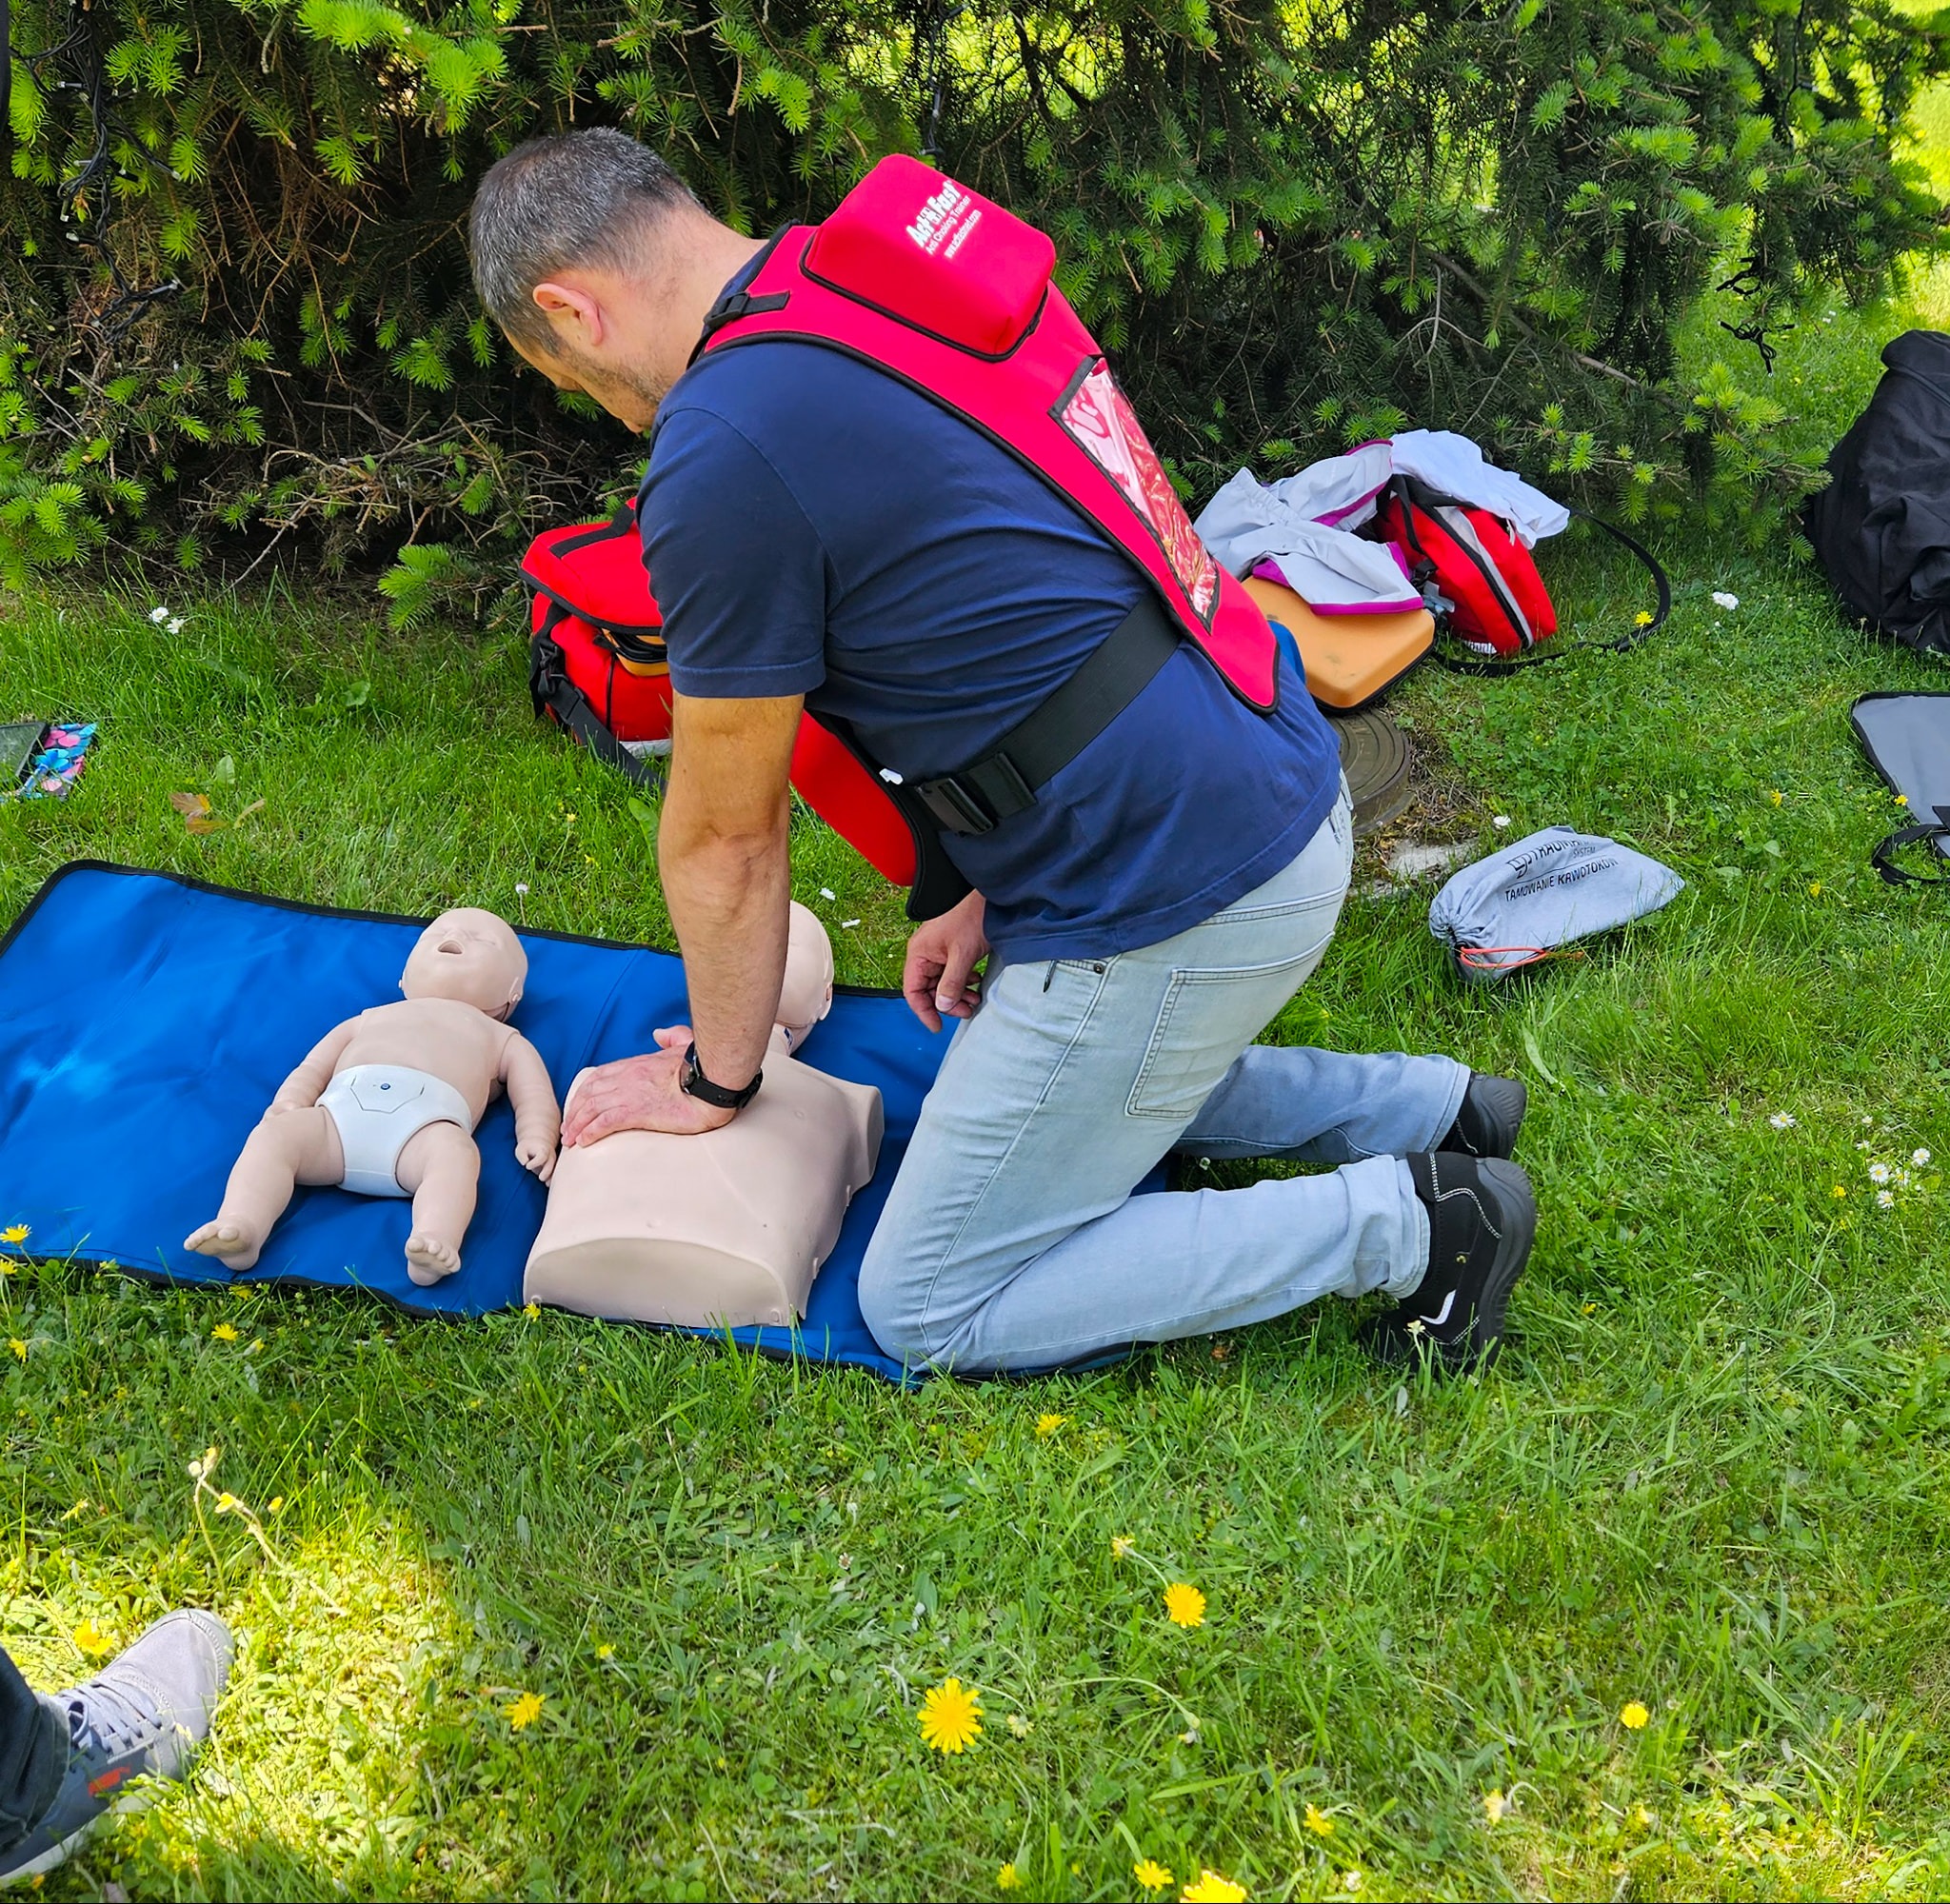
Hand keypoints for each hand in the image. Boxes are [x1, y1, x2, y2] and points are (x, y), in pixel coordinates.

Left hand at [515, 1135, 557, 1183]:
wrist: (538, 1144)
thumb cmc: (528, 1148)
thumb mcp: (521, 1149)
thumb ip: (522, 1157)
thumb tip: (525, 1164)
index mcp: (543, 1150)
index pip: (541, 1157)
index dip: (534, 1163)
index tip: (527, 1167)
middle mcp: (551, 1157)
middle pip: (551, 1165)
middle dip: (546, 1173)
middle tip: (540, 1178)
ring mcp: (554, 1163)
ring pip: (556, 1171)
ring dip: (552, 1178)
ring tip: (547, 1184)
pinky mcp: (554, 1169)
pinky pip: (555, 1175)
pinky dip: (553, 1180)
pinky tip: (548, 1185)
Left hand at [560, 1027, 737, 1144]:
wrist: (712, 1082)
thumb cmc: (703, 1066)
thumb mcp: (685, 1044)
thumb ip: (671, 1036)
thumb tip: (659, 1033)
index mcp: (636, 1064)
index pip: (599, 1076)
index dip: (584, 1092)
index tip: (578, 1106)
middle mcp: (628, 1077)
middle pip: (589, 1093)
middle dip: (575, 1111)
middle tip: (568, 1128)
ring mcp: (630, 1094)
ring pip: (592, 1108)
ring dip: (577, 1125)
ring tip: (571, 1140)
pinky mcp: (637, 1112)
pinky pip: (605, 1122)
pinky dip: (591, 1132)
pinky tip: (585, 1142)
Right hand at [903, 889, 987, 1033]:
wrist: (990, 898)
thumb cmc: (971, 918)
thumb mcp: (962, 955)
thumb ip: (951, 983)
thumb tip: (942, 1006)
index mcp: (919, 954)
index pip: (913, 991)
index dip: (924, 1011)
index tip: (938, 1026)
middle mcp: (925, 954)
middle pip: (928, 990)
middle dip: (947, 1004)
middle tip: (967, 1011)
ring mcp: (938, 952)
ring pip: (942, 983)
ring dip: (957, 995)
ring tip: (974, 1000)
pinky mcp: (951, 950)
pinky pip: (952, 974)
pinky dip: (963, 983)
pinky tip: (975, 983)